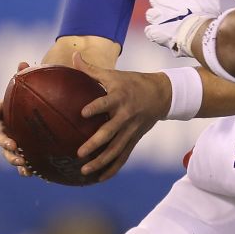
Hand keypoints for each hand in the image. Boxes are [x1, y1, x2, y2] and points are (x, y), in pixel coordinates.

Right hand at [0, 61, 36, 177]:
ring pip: (8, 153)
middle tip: (13, 145)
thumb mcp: (34, 85)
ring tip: (22, 162)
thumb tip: (24, 63)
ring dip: (12, 158)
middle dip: (4, 143)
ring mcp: (14, 141)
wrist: (47, 109)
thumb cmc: (38, 94)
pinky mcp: (24, 152)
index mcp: (5, 111)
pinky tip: (30, 174)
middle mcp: (7, 127)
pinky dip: (24, 169)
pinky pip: (21, 163)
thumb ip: (29, 75)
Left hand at [72, 52, 170, 180]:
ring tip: (84, 170)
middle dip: (95, 143)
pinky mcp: (134, 139)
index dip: (96, 108)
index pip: (106, 102)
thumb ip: (91, 69)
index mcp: (119, 97)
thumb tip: (73, 55)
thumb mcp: (113, 74)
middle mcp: (125, 115)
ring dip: (101, 161)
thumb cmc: (131, 82)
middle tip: (79, 153)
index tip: (82, 113)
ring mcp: (130, 130)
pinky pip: (123, 156)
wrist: (161, 94)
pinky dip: (112, 168)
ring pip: (116, 149)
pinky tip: (99, 178)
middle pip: (110, 132)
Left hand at [145, 0, 234, 55]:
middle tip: (173, 13)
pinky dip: (155, 33)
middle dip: (162, 5)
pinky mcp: (154, 31)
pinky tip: (164, 35)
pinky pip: (150, 31)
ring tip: (168, 26)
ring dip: (158, 19)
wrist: (201, 33)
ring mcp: (156, 16)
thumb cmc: (207, 14)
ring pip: (151, 14)